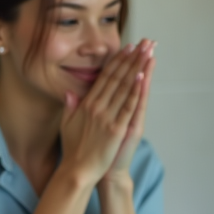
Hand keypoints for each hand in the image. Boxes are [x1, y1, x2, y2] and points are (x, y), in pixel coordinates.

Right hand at [58, 40, 149, 186]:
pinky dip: (135, 91)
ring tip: (147, 52)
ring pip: (124, 88)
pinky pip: (128, 106)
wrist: (78, 170)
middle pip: (117, 78)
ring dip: (137, 68)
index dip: (117, 61)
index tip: (126, 48)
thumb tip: (70, 93)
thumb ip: (70, 107)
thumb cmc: (73, 149)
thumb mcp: (67, 125)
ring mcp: (107, 117)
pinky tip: (142, 76)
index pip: (104, 78)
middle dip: (131, 59)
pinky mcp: (117, 129)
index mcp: (86, 105)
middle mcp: (97, 107)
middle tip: (142, 43)